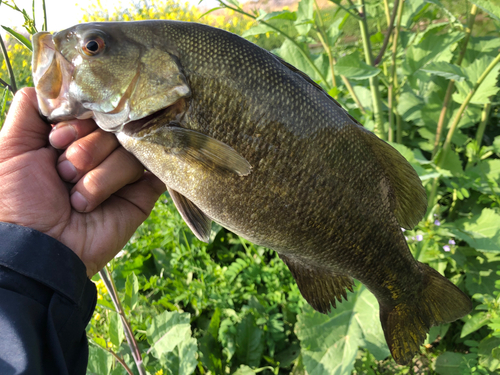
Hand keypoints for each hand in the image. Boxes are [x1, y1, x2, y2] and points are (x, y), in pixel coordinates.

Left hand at [0, 88, 165, 276]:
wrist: (36, 250)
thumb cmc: (16, 199)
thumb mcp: (10, 147)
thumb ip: (30, 109)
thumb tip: (51, 80)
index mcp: (71, 139)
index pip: (92, 109)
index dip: (77, 122)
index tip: (54, 143)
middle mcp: (99, 152)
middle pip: (113, 125)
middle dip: (85, 149)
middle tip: (63, 173)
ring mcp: (122, 173)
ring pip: (129, 148)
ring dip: (98, 175)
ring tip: (77, 200)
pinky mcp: (141, 194)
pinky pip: (149, 170)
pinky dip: (125, 178)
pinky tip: (106, 195)